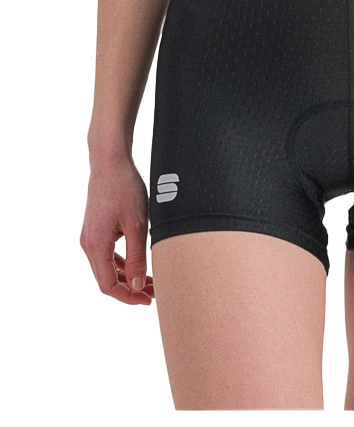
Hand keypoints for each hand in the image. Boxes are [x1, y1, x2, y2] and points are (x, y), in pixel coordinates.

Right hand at [80, 157, 153, 303]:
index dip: (128, 297)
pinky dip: (122, 263)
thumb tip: (136, 284)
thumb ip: (137, 257)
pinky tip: (139, 265)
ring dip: (127, 276)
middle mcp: (88, 244)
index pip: (108, 285)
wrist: (111, 163)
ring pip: (107, 267)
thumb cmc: (125, 190)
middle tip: (155, 292)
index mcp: (96, 246)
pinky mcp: (96, 229)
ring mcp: (90, 236)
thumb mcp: (138, 225)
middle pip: (106, 279)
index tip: (148, 300)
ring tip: (151, 281)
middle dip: (130, 289)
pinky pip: (107, 254)